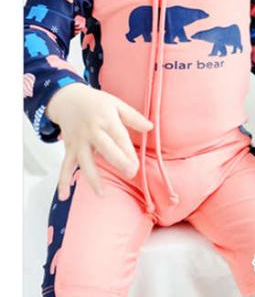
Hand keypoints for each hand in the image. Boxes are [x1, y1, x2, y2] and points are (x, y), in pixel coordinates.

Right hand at [45, 83, 152, 198]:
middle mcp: (92, 131)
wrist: (68, 99)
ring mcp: (79, 141)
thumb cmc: (97, 103)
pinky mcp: (69, 148)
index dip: (128, 152)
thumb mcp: (117, 104)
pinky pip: (65, 166)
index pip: (119, 137)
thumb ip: (133, 117)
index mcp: (106, 120)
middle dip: (118, 162)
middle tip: (130, 174)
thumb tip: (150, 127)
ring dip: (92, 178)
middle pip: (105, 148)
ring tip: (102, 193)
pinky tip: (64, 196)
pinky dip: (63, 181)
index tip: (136, 166)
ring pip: (85, 161)